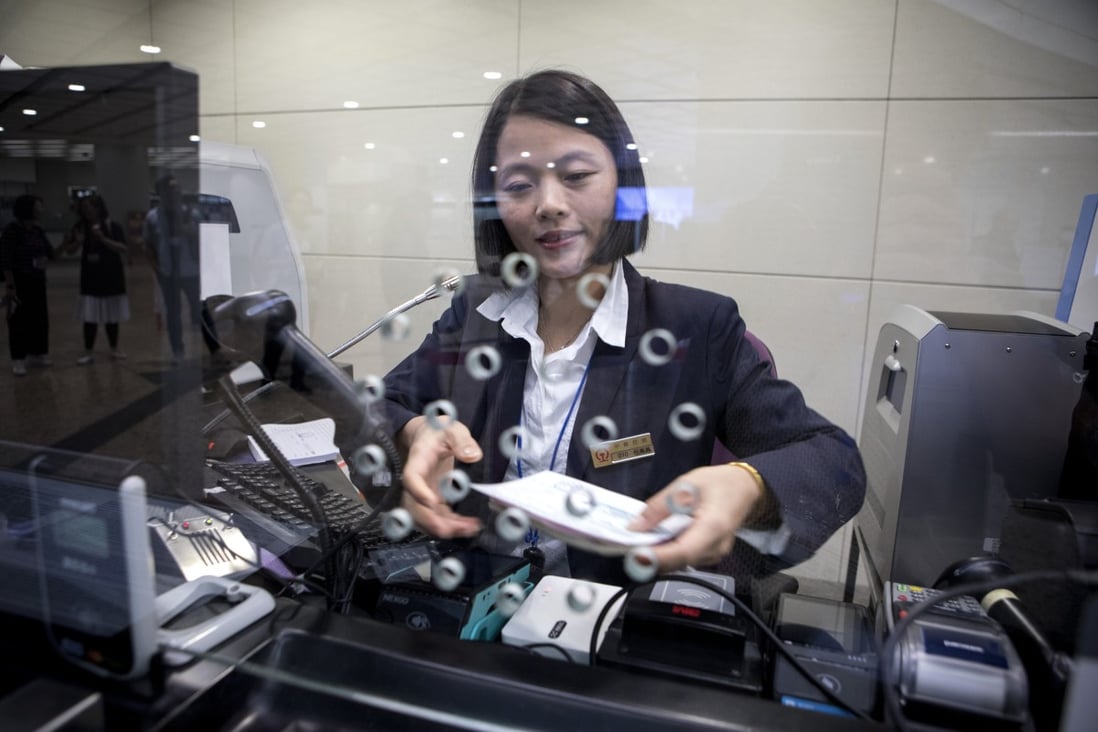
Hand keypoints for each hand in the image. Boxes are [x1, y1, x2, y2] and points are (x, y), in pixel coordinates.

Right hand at [398, 415, 483, 538]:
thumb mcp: (452, 429)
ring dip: (444, 527)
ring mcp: (425, 492)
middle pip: (416, 506)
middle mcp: (418, 481)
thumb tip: (473, 456)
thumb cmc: (438, 431)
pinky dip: (452, 525)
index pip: (411, 478)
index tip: (433, 502)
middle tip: (452, 528)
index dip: (419, 492)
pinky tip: (468, 526)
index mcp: (418, 460)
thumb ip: (462, 441)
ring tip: (467, 529)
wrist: (429, 434)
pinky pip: (439, 516)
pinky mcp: (435, 498)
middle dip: (432, 520)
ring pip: (427, 516)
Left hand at [628, 464, 762, 572]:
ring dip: (656, 554)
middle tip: (623, 546)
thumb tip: (634, 527)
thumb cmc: (718, 483)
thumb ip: (660, 506)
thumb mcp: (686, 484)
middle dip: (650, 557)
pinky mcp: (707, 555)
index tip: (632, 555)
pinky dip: (666, 551)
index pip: (682, 552)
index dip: (656, 557)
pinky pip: (682, 557)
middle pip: (677, 561)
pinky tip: (653, 539)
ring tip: (635, 541)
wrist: (744, 488)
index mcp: (713, 527)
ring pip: (678, 562)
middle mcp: (715, 548)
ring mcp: (713, 555)